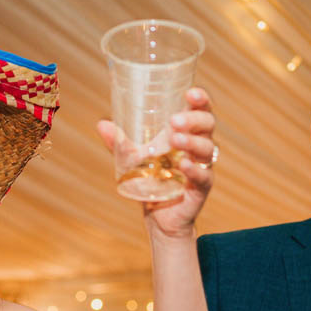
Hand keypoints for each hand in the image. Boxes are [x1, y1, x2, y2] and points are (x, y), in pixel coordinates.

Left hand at [96, 87, 215, 239]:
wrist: (159, 216)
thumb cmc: (151, 180)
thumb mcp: (133, 159)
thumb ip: (119, 143)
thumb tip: (102, 125)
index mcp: (186, 132)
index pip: (200, 109)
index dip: (200, 99)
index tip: (190, 93)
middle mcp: (198, 146)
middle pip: (207, 125)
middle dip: (193, 119)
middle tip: (174, 121)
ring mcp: (203, 166)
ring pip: (207, 148)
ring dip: (192, 142)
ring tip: (175, 139)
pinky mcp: (202, 187)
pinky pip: (204, 176)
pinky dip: (195, 170)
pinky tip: (184, 166)